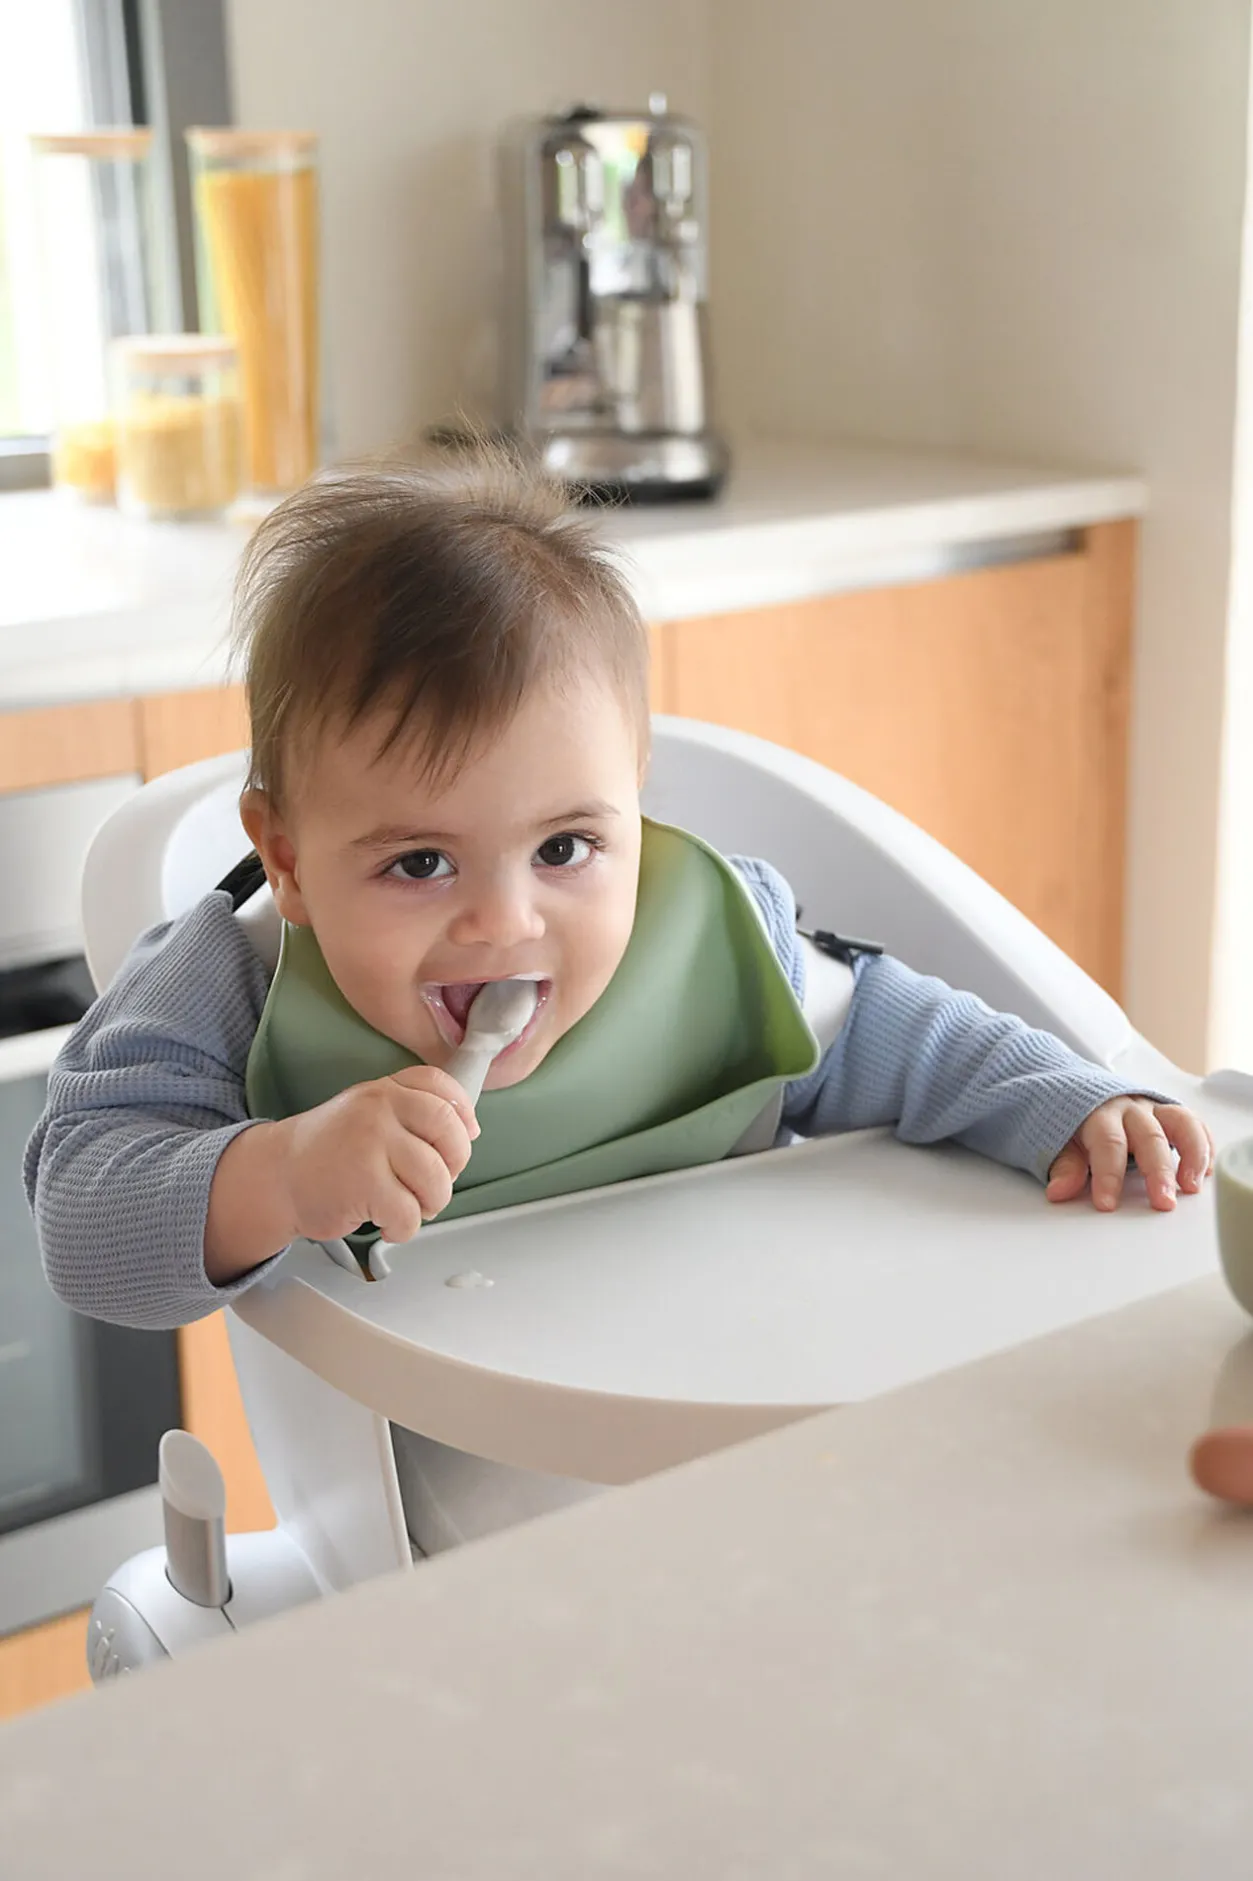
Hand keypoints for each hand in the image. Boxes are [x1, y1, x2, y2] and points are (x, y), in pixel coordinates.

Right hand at [274, 1066, 478, 1245]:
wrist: (276, 1175)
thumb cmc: (329, 1151)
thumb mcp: (366, 1112)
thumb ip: (410, 1111)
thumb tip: (469, 1129)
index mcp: (384, 1090)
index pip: (440, 1087)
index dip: (463, 1114)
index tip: (468, 1135)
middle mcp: (378, 1109)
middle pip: (448, 1132)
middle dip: (455, 1164)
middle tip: (438, 1182)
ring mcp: (370, 1144)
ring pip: (435, 1179)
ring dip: (431, 1203)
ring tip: (409, 1206)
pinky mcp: (363, 1183)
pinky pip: (409, 1213)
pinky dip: (404, 1228)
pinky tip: (386, 1223)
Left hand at [1046, 1097, 1212, 1211]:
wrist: (1081, 1090)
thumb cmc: (1074, 1121)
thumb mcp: (1059, 1141)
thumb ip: (1064, 1166)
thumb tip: (1058, 1191)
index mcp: (1099, 1114)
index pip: (1107, 1143)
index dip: (1107, 1175)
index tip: (1107, 1204)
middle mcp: (1130, 1109)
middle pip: (1149, 1137)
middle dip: (1158, 1171)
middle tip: (1163, 1202)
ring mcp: (1154, 1110)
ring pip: (1181, 1124)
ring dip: (1191, 1155)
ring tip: (1192, 1186)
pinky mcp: (1171, 1114)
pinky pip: (1195, 1125)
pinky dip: (1204, 1146)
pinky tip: (1205, 1173)